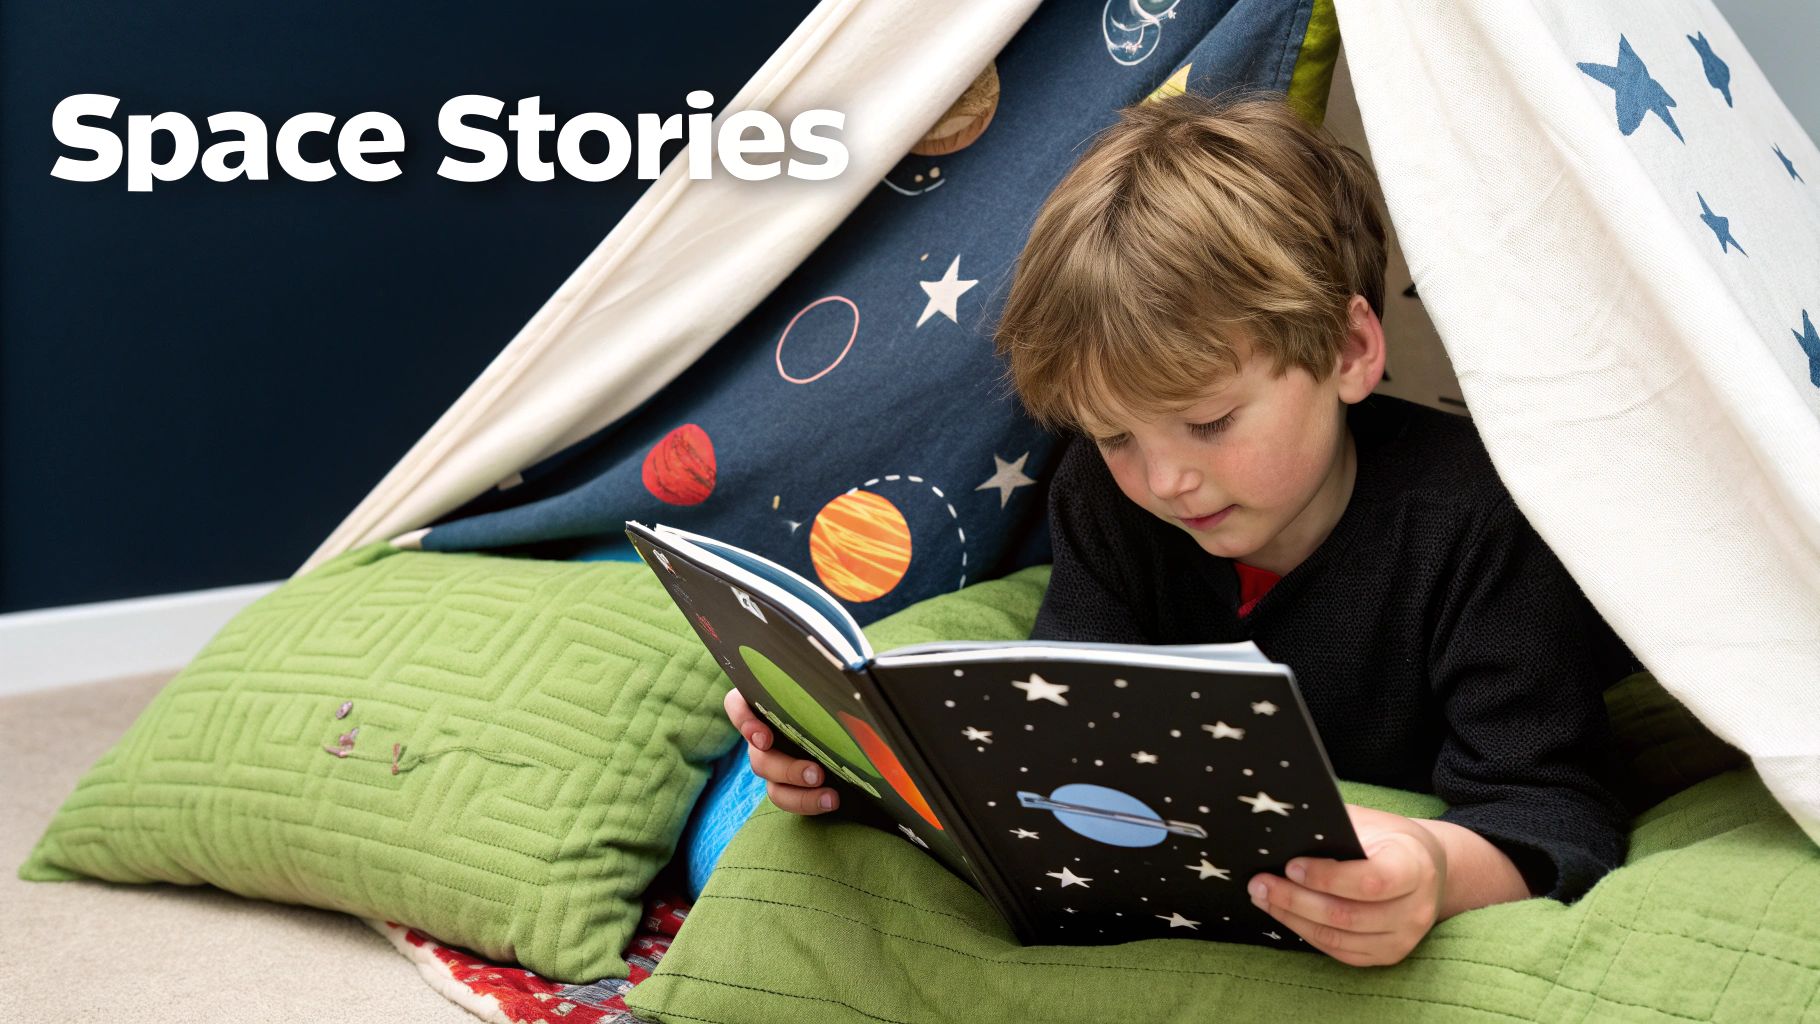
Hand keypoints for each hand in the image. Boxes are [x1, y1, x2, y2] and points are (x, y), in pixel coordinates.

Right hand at [723, 688, 839, 815]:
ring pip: (772, 784)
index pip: (736, 705)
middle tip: (816, 773)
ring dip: (800, 794)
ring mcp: (772, 760)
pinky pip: (788, 797)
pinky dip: (807, 802)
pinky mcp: (787, 781)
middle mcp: (761, 733)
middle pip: (758, 756)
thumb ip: (823, 683)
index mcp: (763, 703)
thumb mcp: (824, 686)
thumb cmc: (829, 693)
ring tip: (829, 796)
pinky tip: (830, 800)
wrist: (848, 720)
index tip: (764, 737)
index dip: (744, 721)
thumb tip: (848, 677)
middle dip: (786, 768)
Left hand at [1247, 804, 1446, 965]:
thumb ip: (1335, 828)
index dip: (1326, 877)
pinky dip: (1307, 933)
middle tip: (1259, 882)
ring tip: (1263, 897)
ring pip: (1338, 937)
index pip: (1370, 881)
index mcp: (1415, 867)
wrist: (1427, 868)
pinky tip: (1284, 914)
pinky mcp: (1388, 955)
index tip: (1290, 865)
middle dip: (1295, 899)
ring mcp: (1403, 938)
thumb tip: (1284, 831)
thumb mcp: (1371, 822)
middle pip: (1347, 915)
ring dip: (1293, 917)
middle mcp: (1416, 909)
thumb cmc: (1390, 839)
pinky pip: (1340, 951)